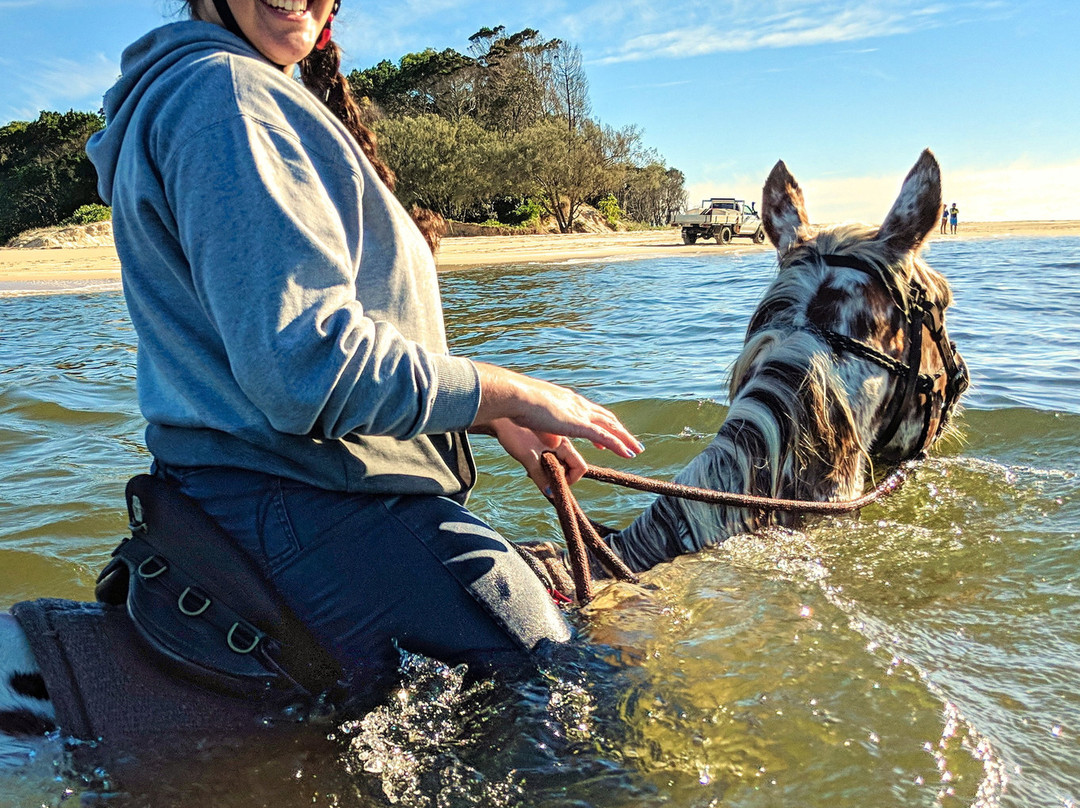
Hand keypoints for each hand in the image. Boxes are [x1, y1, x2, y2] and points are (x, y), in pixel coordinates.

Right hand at [471, 362, 642, 459]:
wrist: (516, 396)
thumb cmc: (517, 405)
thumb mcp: (533, 418)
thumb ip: (544, 430)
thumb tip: (550, 442)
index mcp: (566, 400)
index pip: (589, 412)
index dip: (600, 423)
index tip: (607, 434)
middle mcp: (577, 404)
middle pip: (605, 418)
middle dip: (619, 431)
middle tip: (630, 442)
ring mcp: (580, 413)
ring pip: (611, 427)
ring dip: (625, 439)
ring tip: (636, 450)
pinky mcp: (579, 424)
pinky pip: (605, 436)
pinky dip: (618, 445)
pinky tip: (629, 454)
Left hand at [481, 418, 586, 492]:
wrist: (501, 406)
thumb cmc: (512, 431)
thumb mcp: (526, 456)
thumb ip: (539, 475)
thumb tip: (551, 494)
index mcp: (563, 443)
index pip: (580, 466)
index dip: (571, 479)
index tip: (554, 483)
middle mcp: (562, 437)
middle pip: (574, 461)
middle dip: (566, 474)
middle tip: (549, 480)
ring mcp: (553, 433)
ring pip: (564, 455)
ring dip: (557, 466)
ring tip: (539, 471)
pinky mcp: (543, 431)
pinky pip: (554, 447)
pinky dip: (550, 457)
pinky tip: (535, 457)